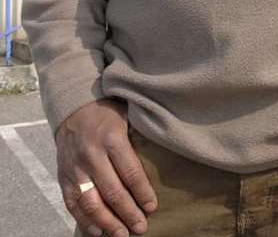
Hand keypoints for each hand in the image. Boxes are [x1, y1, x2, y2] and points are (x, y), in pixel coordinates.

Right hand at [57, 98, 157, 236]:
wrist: (74, 108)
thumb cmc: (108, 114)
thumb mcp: (127, 118)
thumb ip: (138, 140)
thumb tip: (160, 166)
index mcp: (111, 138)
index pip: (130, 172)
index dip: (142, 193)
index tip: (152, 207)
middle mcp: (92, 154)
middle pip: (112, 191)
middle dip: (128, 213)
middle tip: (141, 228)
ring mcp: (75, 167)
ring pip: (91, 202)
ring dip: (108, 222)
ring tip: (122, 234)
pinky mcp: (63, 176)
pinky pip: (72, 204)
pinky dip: (85, 220)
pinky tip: (99, 231)